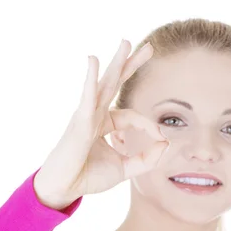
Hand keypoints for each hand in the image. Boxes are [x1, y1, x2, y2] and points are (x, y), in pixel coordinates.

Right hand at [34, 40, 168, 208]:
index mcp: (104, 123)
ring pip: (105, 83)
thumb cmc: (88, 177)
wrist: (65, 188)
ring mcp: (86, 115)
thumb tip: (166, 144)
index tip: (161, 140)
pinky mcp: (79, 121)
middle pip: (116, 84)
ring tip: (127, 42)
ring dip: (117, 62)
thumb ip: (147, 159)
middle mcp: (95, 114)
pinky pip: (87, 96)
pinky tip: (93, 60)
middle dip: (132, 64)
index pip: (133, 116)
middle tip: (150, 47)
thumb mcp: (125, 169)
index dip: (150, 127)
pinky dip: (90, 78)